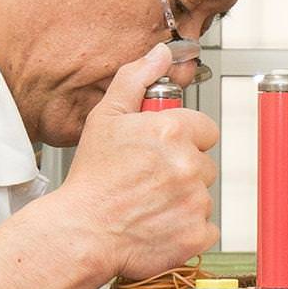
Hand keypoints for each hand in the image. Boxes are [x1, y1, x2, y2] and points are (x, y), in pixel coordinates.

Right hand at [55, 44, 219, 279]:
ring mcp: (195, 201)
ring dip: (183, 200)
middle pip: (204, 163)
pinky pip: (206, 227)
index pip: (205, 129)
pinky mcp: (197, 234)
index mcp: (172, 131)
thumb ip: (135, 79)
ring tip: (149, 203)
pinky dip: (187, 229)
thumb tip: (159, 54)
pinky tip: (159, 224)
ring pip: (203, 195)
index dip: (184, 139)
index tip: (162, 152)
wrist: (82, 232)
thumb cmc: (90, 179)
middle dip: (182, 170)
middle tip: (149, 180)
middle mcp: (188, 164)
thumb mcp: (105, 118)